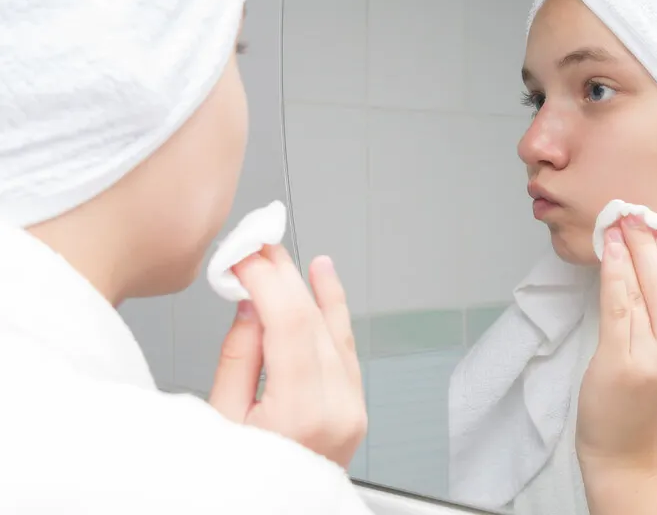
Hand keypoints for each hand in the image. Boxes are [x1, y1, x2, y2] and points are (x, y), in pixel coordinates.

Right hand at [208, 246, 366, 468]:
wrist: (277, 514)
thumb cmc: (240, 481)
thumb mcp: (220, 421)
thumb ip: (239, 357)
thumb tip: (252, 305)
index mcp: (301, 414)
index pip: (291, 323)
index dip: (268, 279)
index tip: (244, 256)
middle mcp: (337, 408)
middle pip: (315, 320)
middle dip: (284, 276)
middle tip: (258, 248)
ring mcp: (353, 408)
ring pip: (336, 328)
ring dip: (310, 287)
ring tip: (289, 255)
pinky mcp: (356, 406)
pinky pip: (346, 346)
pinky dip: (333, 311)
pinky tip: (324, 282)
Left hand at [576, 215, 656, 477]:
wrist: (626, 455)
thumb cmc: (645, 407)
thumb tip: (651, 270)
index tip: (656, 225)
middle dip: (648, 242)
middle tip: (632, 213)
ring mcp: (654, 358)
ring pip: (643, 290)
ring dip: (629, 250)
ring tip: (616, 223)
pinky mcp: (621, 362)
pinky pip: (618, 306)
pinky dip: (613, 273)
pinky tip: (607, 250)